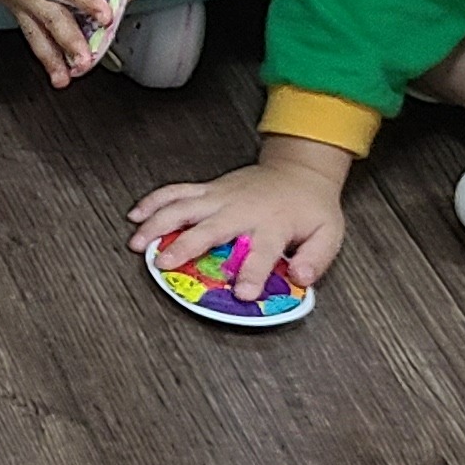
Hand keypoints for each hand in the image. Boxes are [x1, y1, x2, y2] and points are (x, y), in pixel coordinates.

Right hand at [0, 0, 121, 86]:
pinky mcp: (10, 5)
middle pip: (53, 20)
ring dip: (51, 59)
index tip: (107, 17)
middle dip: (70, 44)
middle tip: (84, 64)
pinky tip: (49, 61)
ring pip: (36, 34)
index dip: (89, 3)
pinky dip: (39, 49)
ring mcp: (16, 1)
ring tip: (63, 80)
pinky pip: (27, 31)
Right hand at [128, 139, 354, 303]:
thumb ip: (316, 258)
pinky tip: (135, 215)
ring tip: (137, 243)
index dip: (253, 273)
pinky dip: (152, 201)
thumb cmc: (309, 207)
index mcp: (273, 224)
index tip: (242, 293)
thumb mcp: (328, 234)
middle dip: (185, 246)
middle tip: (164, 264)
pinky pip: (175, 191)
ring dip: (157, 224)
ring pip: (183, 207)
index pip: (263, 251)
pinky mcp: (208, 190)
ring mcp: (220, 197)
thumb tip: (302, 278)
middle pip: (210, 228)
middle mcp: (241, 209)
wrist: (299, 172)